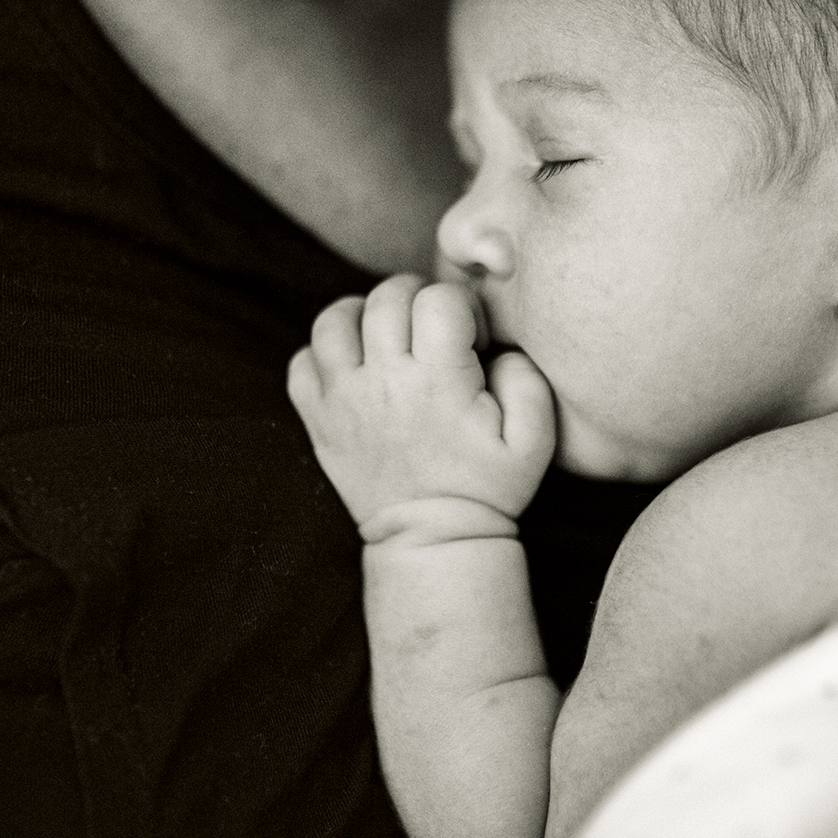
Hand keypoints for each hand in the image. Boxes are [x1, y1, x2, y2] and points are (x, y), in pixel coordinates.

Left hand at [288, 275, 555, 537]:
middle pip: (386, 298)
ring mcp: (343, 400)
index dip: (461, 306)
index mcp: (438, 380)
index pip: (439, 299)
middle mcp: (384, 382)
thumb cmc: (488, 488)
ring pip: (333, 320)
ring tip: (388, 333)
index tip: (470, 338)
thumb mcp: (535, 440)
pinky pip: (302, 362)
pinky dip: (322, 352)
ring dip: (363, 314)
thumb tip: (497, 347)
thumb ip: (528, 379)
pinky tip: (355, 365)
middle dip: (416, 298)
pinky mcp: (319, 420)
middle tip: (433, 329)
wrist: (434, 540)